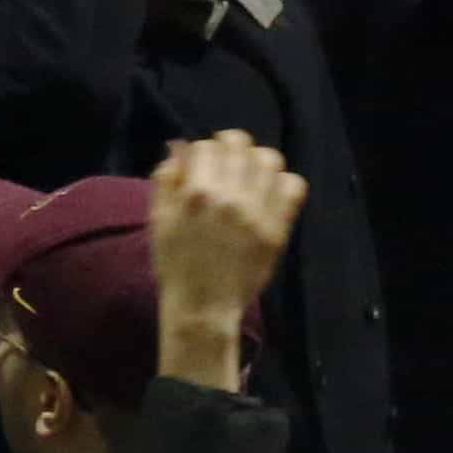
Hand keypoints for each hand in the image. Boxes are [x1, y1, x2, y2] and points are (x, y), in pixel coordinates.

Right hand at [150, 129, 304, 383]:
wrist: (203, 306)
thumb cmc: (176, 263)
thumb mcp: (159, 220)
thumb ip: (165, 180)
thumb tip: (180, 147)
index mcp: (198, 194)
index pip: (208, 147)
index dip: (204, 152)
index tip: (203, 164)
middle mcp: (231, 198)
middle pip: (240, 146)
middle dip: (230, 148)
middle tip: (227, 163)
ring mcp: (258, 214)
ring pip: (270, 160)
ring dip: (257, 162)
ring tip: (249, 175)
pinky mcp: (277, 229)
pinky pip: (293, 187)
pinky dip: (282, 183)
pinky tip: (268, 193)